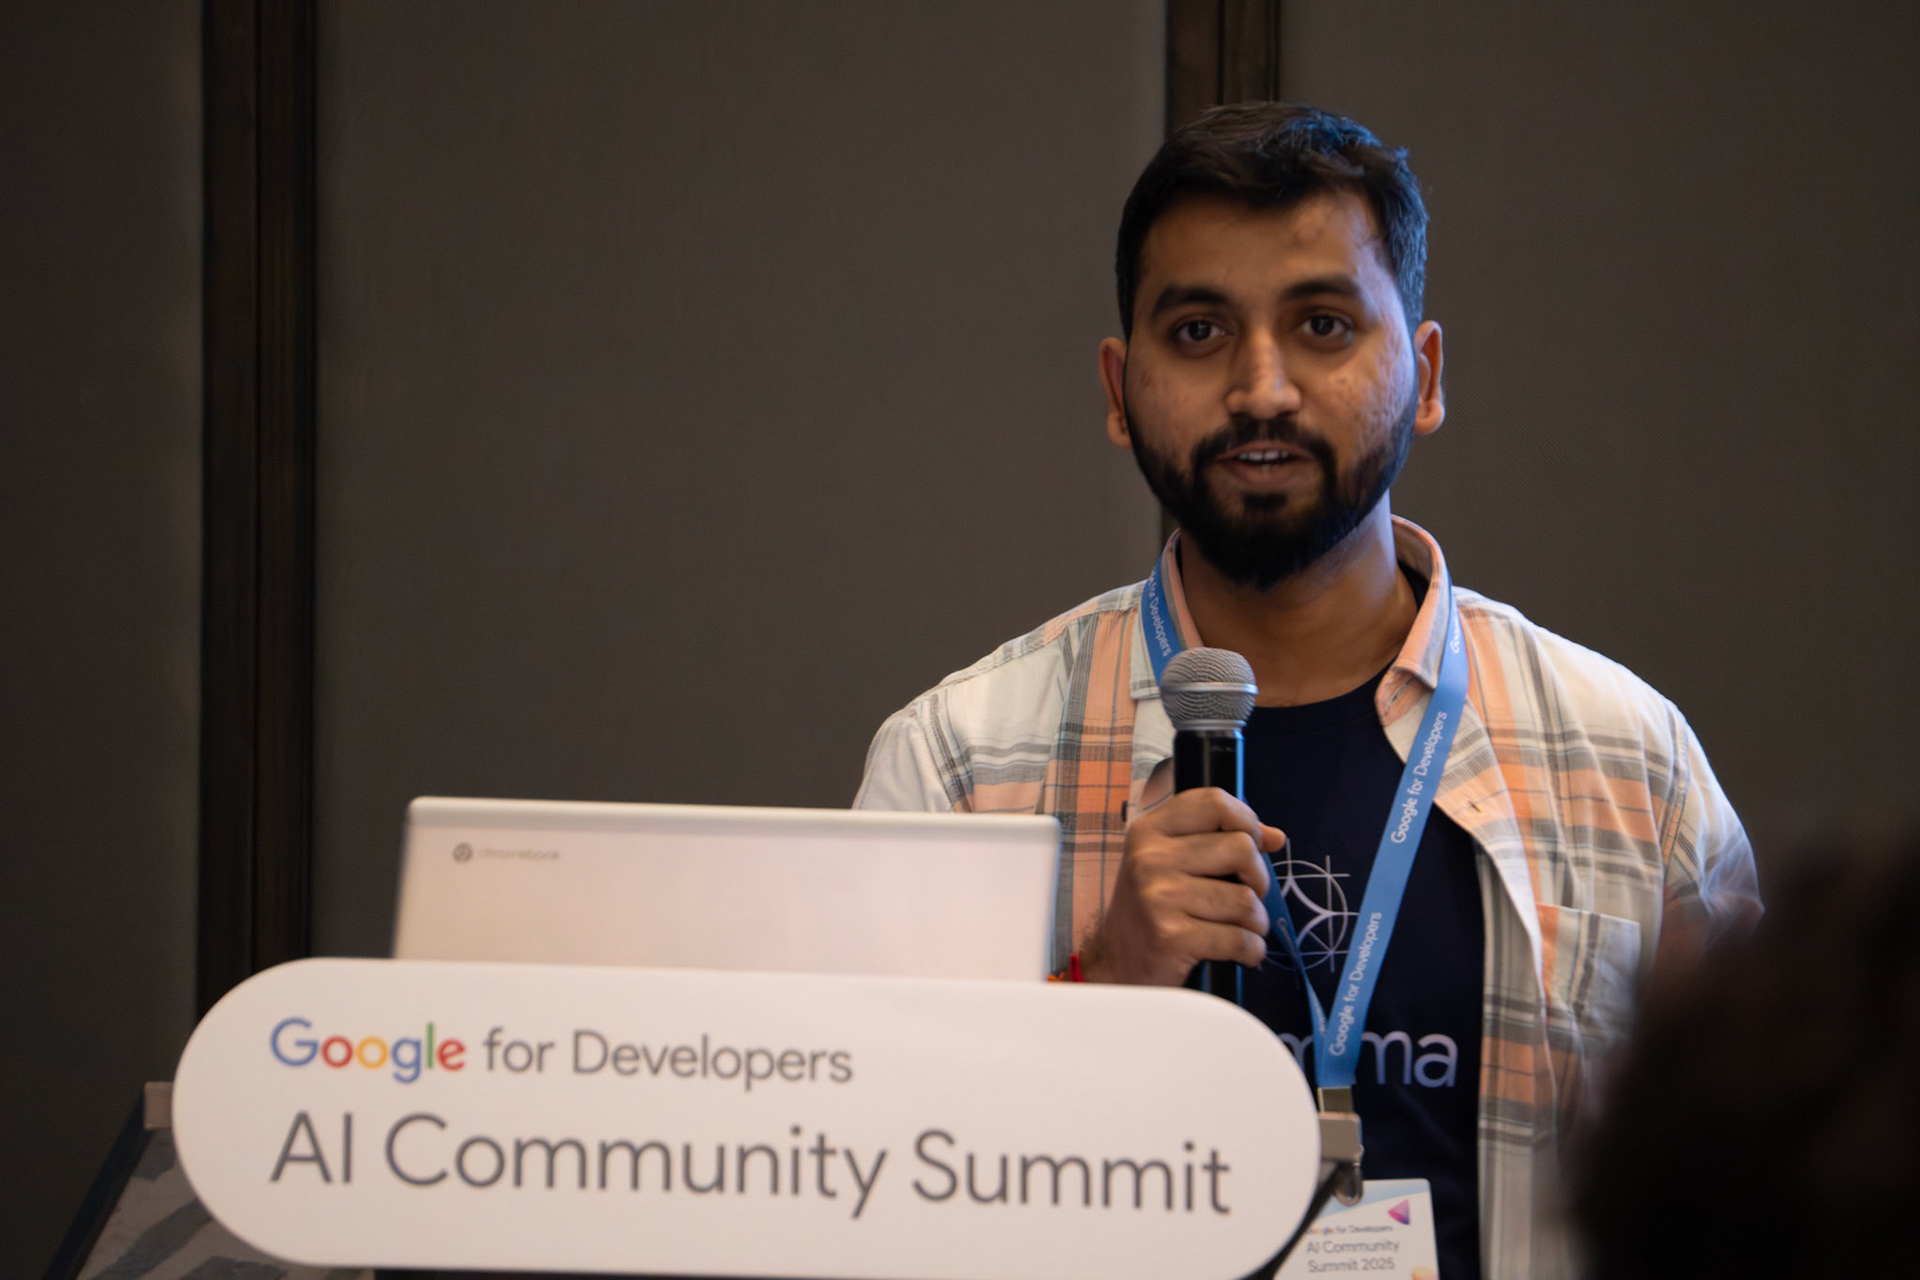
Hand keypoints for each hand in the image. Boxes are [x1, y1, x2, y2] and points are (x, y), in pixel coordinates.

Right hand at [1079, 788, 1284, 985]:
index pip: (1214, 802)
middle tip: (1246, 895)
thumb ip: (1219, 840)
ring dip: (1256, 921)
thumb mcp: (1172, 862)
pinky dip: (1252, 950)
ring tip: (1242, 928)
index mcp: (1151, 831)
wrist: (1116, 962)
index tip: (1252, 844)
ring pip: (1246, 899)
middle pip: (1241, 848)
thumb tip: (1276, 837)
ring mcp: (1158, 897)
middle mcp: (1150, 858)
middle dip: (1258, 878)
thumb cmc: (1153, 908)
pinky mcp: (1170, 937)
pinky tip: (1241, 951)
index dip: (1248, 821)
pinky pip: (1239, 939)